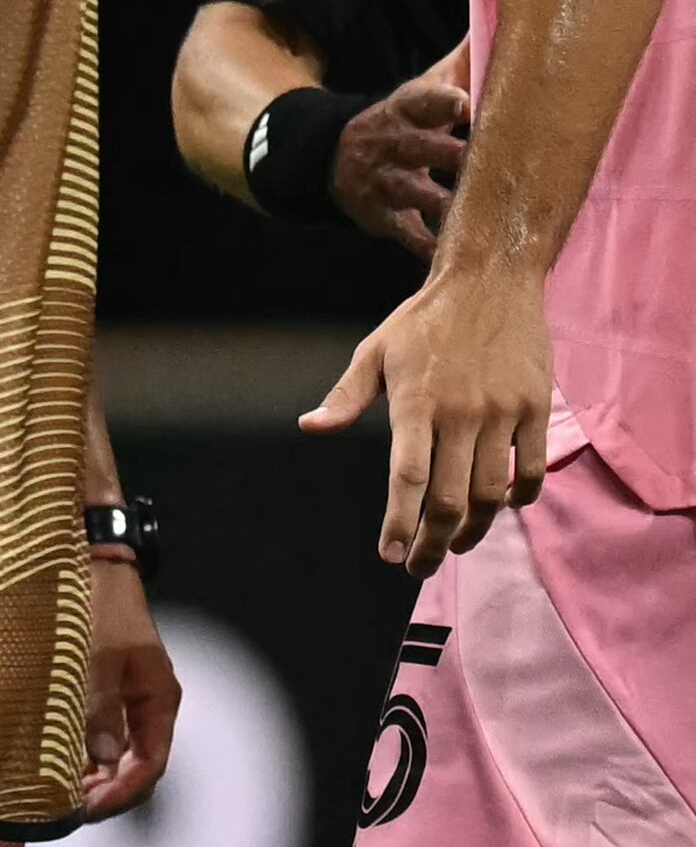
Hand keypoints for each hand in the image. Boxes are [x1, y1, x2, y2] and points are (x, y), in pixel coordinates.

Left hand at [77, 553, 178, 818]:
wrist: (90, 567)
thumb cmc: (97, 606)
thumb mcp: (97, 655)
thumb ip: (98, 706)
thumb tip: (100, 759)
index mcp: (158, 700)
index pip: (151, 764)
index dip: (122, 793)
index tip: (87, 810)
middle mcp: (145, 707)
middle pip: (133, 767)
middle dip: (102, 794)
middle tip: (62, 814)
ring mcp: (124, 703)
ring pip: (111, 757)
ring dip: (86, 780)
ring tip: (51, 800)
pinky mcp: (99, 696)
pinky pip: (93, 738)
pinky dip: (75, 758)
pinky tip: (48, 770)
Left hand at [306, 266, 555, 568]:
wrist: (492, 280)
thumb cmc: (425, 320)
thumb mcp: (374, 351)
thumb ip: (346, 397)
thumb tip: (310, 427)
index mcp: (416, 404)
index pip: (406, 478)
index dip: (399, 524)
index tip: (391, 555)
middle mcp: (461, 413)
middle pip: (449, 498)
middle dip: (434, 542)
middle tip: (420, 566)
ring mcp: (503, 411)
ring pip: (492, 491)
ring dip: (475, 528)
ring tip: (456, 544)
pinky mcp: (536, 406)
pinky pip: (532, 467)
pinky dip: (520, 497)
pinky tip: (504, 508)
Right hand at [335, 52, 469, 256]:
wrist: (336, 159)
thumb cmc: (404, 119)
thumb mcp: (423, 89)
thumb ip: (463, 64)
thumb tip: (504, 18)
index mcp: (406, 109)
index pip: (425, 100)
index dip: (445, 101)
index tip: (467, 104)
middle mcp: (392, 144)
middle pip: (421, 148)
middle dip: (449, 155)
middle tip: (478, 160)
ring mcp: (385, 183)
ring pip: (414, 191)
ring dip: (442, 201)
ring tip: (469, 210)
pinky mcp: (383, 217)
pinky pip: (407, 234)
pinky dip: (429, 245)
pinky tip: (453, 253)